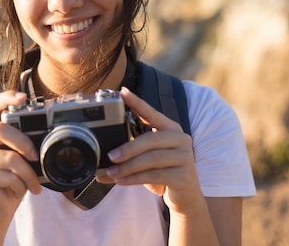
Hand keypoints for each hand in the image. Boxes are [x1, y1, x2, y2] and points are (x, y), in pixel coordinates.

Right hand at [0, 91, 41, 218]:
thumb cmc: (11, 181)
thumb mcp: (20, 159)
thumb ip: (24, 144)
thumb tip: (44, 135)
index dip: (6, 97)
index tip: (23, 97)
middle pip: (0, 129)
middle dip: (23, 142)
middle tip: (35, 156)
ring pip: (9, 157)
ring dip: (28, 173)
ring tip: (32, 183)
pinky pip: (8, 177)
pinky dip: (20, 185)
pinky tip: (18, 191)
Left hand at [97, 87, 202, 214]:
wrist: (186, 195)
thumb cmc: (163, 171)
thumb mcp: (149, 157)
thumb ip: (131, 153)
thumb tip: (102, 157)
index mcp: (170, 128)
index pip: (151, 113)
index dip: (137, 103)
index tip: (122, 92)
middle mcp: (180, 139)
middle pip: (151, 139)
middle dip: (128, 148)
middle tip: (110, 156)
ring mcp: (185, 157)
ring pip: (152, 159)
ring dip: (128, 167)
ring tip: (112, 172)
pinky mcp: (183, 176)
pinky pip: (154, 175)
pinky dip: (134, 179)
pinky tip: (121, 181)